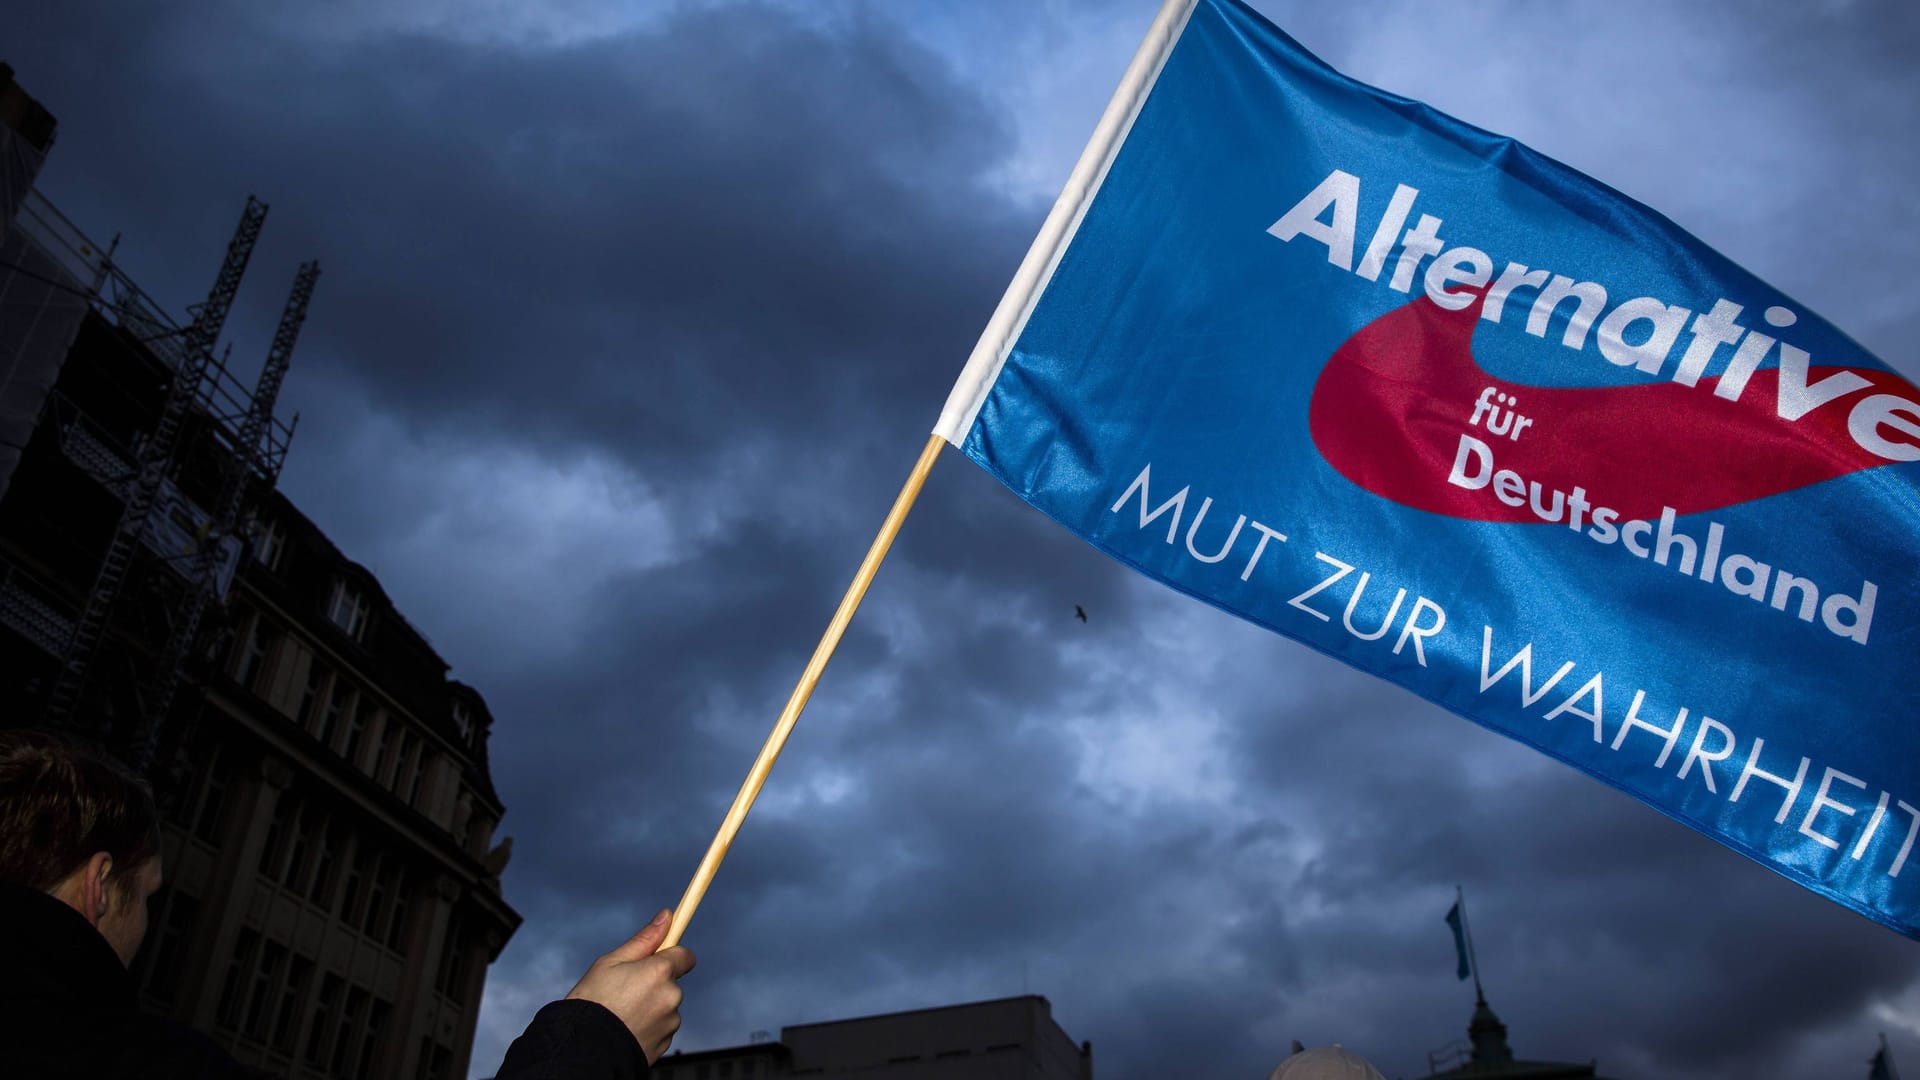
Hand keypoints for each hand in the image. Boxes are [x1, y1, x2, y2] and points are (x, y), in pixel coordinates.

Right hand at [564, 909, 696, 1062]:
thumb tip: (667, 915)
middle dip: (654, 984)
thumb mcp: (610, 962)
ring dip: (651, 1007)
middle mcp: (671, 996)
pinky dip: (648, 1027)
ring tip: (621, 1014)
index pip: (685, 956)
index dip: (671, 955)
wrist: (582, 1050)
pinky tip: (625, 1029)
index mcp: (660, 972)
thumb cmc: (592, 1002)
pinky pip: (660, 1028)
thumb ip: (643, 940)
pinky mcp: (664, 1043)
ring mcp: (669, 1023)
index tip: (659, 958)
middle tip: (624, 991)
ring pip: (665, 1007)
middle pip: (671, 982)